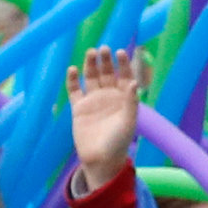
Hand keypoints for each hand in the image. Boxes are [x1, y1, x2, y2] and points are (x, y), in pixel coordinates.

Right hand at [69, 48, 145, 192]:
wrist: (100, 159)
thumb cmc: (119, 142)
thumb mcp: (128, 122)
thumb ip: (131, 102)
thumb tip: (134, 83)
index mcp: (124, 98)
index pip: (124, 76)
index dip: (123, 64)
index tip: (121, 52)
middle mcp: (109, 96)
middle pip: (107, 73)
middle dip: (106, 61)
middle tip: (104, 48)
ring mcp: (93, 100)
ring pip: (91, 78)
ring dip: (90, 65)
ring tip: (90, 52)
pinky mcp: (78, 107)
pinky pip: (74, 90)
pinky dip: (73, 80)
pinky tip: (73, 69)